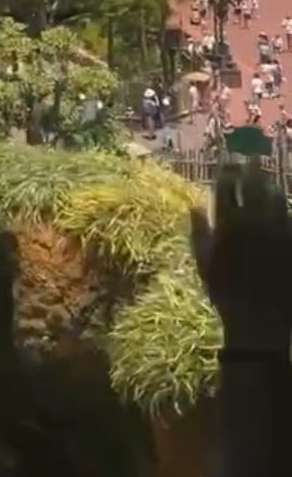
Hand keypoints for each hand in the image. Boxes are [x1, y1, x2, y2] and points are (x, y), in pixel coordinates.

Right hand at [192, 164, 291, 354]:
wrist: (259, 318)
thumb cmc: (226, 293)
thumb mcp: (203, 264)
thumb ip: (198, 232)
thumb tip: (194, 205)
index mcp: (226, 225)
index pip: (225, 188)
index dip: (226, 173)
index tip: (227, 164)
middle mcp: (250, 221)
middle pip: (250, 186)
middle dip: (250, 170)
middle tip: (250, 158)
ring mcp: (274, 230)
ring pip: (273, 197)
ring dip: (269, 185)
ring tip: (268, 178)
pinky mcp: (289, 240)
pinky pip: (288, 216)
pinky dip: (284, 206)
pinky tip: (282, 202)